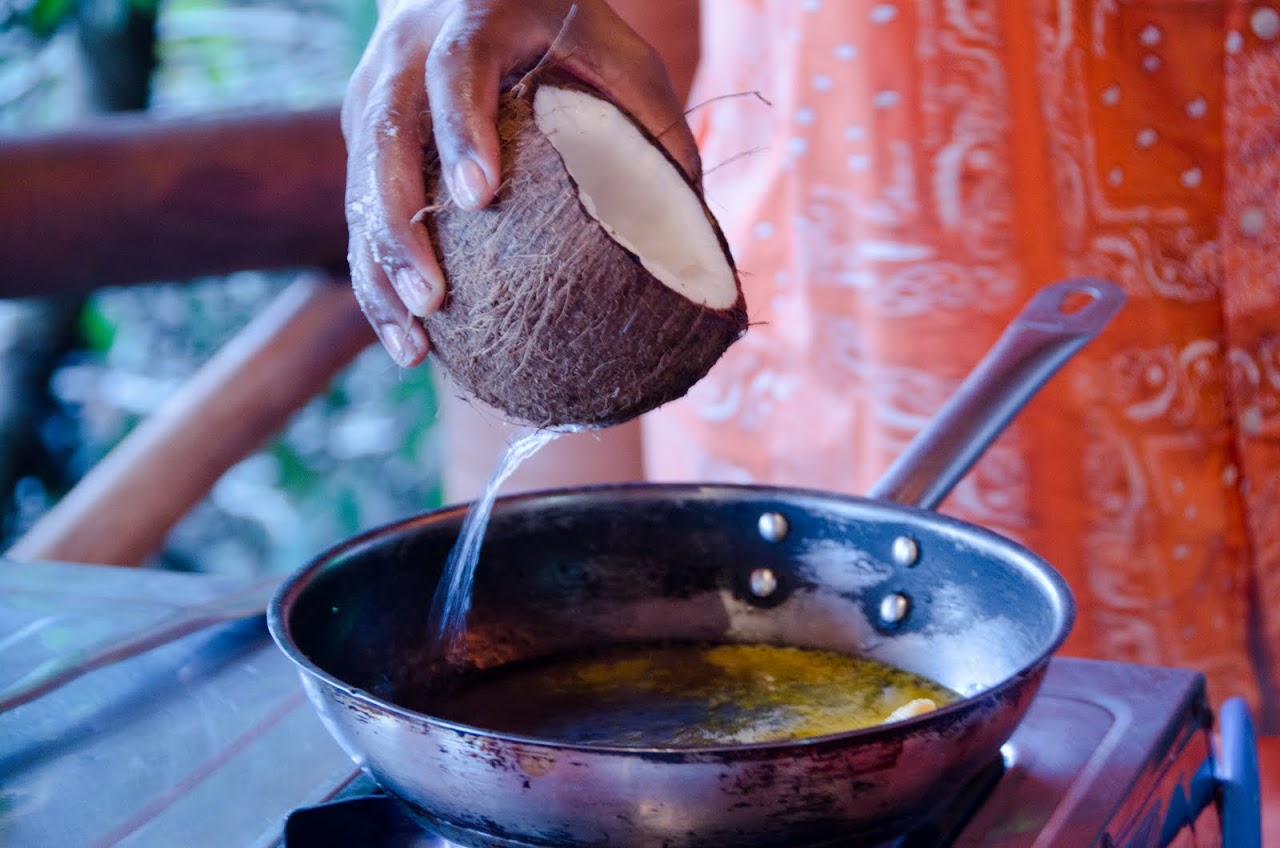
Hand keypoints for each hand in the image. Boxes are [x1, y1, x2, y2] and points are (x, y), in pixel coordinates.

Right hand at [342, 0, 699, 366]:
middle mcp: (407, 58)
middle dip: (401, 225)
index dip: (461, 130)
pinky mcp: (363, 142)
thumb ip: (653, 131)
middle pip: (384, 140)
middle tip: (433, 298)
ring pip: (359, 188)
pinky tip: (409, 340)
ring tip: (414, 343)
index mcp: (473, 25)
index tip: (477, 195)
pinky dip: (379, 282)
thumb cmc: (569, 36)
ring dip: (382, 271)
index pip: (455, 71)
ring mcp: (374, 100)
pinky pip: (358, 216)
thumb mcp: (622, 63)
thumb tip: (694, 238)